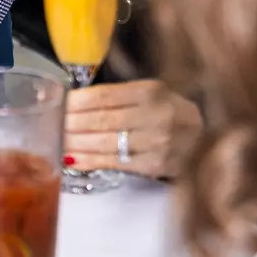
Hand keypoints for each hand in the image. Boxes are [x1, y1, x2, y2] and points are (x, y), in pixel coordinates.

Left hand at [63, 79, 202, 180]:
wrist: (208, 139)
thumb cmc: (169, 113)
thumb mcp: (149, 94)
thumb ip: (117, 97)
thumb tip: (72, 102)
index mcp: (151, 90)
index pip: (104, 96)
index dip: (75, 102)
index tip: (56, 105)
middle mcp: (157, 115)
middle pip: (102, 119)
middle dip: (70, 124)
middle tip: (48, 126)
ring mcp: (159, 142)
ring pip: (106, 143)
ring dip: (75, 144)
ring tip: (55, 143)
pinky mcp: (158, 165)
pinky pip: (116, 163)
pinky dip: (90, 161)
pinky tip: (72, 160)